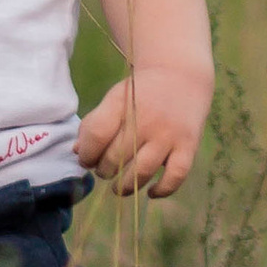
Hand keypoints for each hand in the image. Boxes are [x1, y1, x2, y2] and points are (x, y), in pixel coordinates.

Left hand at [75, 62, 209, 196]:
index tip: (86, 158)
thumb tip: (78, 153)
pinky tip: (151, 191)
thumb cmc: (139, 94)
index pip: (96, 135)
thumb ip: (94, 124)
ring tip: (118, 186)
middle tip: (104, 169)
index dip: (86, 153)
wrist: (180, 75)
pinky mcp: (188, 146)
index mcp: (122, 103)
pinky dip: (162, 190)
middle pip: (115, 158)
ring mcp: (168, 134)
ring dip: (124, 186)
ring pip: (141, 172)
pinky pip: (174, 177)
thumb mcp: (114, 99)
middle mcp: (146, 119)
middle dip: (103, 170)